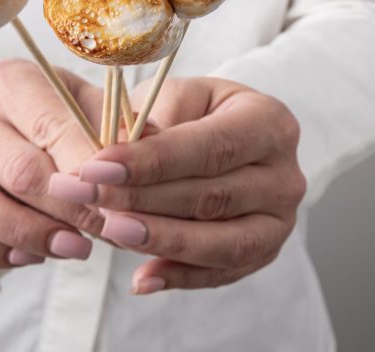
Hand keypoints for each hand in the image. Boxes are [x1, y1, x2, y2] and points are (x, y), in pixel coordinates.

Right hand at [0, 58, 104, 268]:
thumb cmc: (71, 114)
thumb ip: (117, 131)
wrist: (36, 128)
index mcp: (12, 81)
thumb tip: (128, 163)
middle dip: (68, 206)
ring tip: (75, 246)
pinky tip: (34, 255)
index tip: (115, 192)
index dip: (85, 166)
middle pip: (16, 170)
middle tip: (104, 225)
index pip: (49, 126)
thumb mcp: (99, 107)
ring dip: (29, 233)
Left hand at [53, 76, 305, 293]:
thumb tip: (121, 149)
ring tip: (112, 233)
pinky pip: (223, 273)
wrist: (223, 133)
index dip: (153, 160)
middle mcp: (285, 174)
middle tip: (90, 198)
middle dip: (144, 200)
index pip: (211, 146)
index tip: (98, 167)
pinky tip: (141, 279)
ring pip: (222, 242)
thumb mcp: (177, 96)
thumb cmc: (195, 109)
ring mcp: (280, 220)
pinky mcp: (264, 252)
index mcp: (268, 121)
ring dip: (162, 240)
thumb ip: (155, 120)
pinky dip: (180, 277)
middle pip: (213, 196)